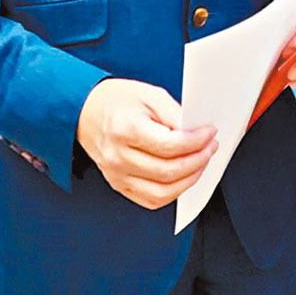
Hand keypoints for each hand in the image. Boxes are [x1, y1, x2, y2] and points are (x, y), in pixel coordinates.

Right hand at [77, 78, 216, 209]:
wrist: (85, 112)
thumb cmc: (115, 100)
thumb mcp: (149, 95)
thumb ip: (174, 114)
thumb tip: (196, 130)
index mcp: (126, 130)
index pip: (170, 145)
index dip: (197, 141)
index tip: (209, 133)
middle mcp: (119, 157)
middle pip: (168, 171)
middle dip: (198, 160)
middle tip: (210, 147)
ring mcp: (117, 175)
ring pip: (162, 192)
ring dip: (189, 180)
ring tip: (200, 162)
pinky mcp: (118, 185)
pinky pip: (151, 200)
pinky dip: (172, 193)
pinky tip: (183, 177)